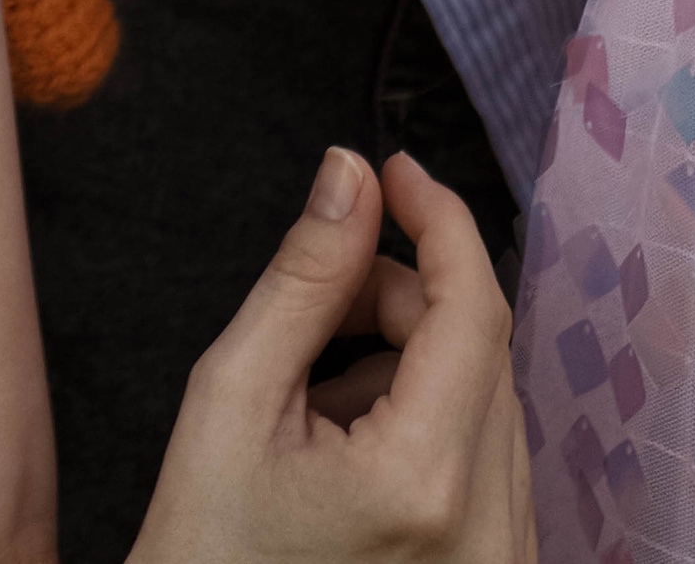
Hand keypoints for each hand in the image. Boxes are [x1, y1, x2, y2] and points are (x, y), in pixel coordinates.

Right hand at [128, 150, 532, 563]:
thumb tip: (350, 175)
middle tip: (317, 296)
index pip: (472, 307)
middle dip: (405, 294)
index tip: (392, 168)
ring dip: (414, 359)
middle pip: (480, 350)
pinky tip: (350, 444)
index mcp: (425, 482)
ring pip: (488, 403)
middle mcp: (491, 534)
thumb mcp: (232, 398)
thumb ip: (303, 277)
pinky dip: (430, 421)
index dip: (437, 218)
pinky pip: (490, 465)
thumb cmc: (203, 550)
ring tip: (316, 393)